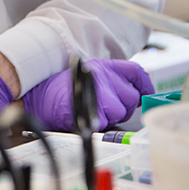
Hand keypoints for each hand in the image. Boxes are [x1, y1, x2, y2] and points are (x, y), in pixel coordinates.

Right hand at [21, 59, 153, 130]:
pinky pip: (108, 120)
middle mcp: (104, 75)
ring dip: (112, 116)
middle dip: (124, 107)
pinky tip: (90, 118)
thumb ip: (111, 82)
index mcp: (104, 67)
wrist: (41, 98)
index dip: (145, 84)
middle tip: (108, 108)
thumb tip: (135, 95)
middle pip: (131, 96)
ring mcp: (100, 91)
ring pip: (121, 111)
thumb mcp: (89, 77)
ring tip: (94, 112)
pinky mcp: (95, 108)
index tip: (147, 93)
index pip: (135, 71)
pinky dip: (101, 123)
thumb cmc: (63, 90)